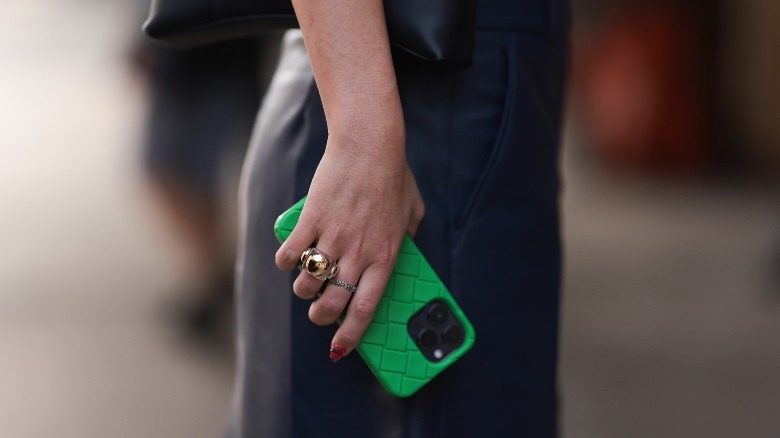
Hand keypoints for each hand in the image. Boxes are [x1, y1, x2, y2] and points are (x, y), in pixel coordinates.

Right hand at [275, 128, 423, 361]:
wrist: (369, 144)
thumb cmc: (394, 176)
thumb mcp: (413, 211)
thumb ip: (409, 236)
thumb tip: (404, 250)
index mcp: (386, 257)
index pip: (364, 310)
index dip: (349, 337)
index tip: (339, 348)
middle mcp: (359, 254)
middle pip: (331, 304)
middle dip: (320, 316)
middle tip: (318, 311)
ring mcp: (333, 238)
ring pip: (306, 284)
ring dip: (302, 289)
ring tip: (305, 281)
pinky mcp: (311, 220)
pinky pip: (288, 255)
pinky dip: (283, 262)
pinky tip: (288, 258)